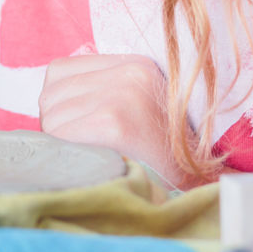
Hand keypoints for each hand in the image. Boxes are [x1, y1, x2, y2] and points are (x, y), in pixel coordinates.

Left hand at [39, 52, 197, 189]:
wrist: (201, 186)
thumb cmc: (161, 153)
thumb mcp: (138, 105)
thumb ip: (101, 90)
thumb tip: (50, 96)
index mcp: (134, 64)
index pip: (60, 71)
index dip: (61, 103)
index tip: (77, 125)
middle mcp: (128, 73)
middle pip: (52, 94)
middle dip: (58, 123)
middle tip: (82, 147)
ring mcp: (121, 96)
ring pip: (51, 115)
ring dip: (60, 141)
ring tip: (90, 156)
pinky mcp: (114, 123)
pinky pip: (60, 135)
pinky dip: (65, 153)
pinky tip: (90, 163)